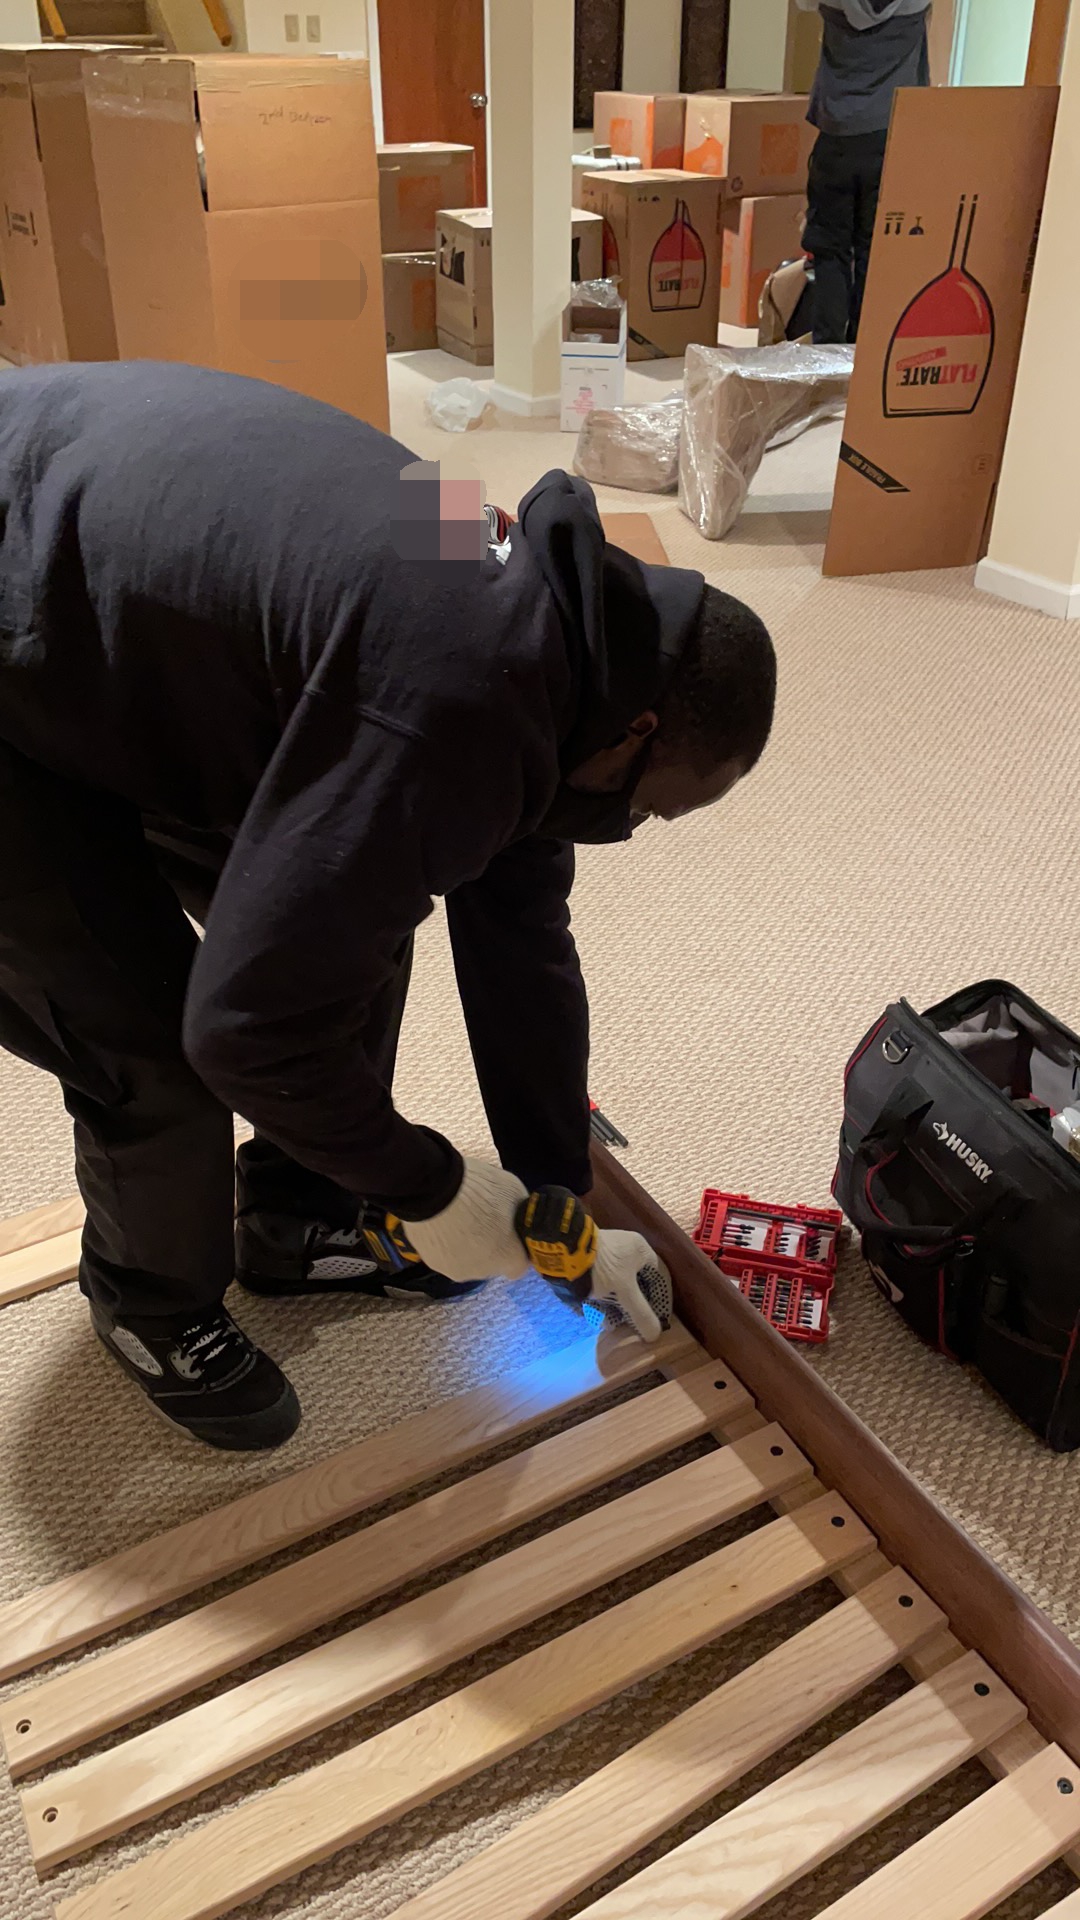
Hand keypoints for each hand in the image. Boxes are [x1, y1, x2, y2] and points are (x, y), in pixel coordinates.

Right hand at [401, 1159, 529, 1282]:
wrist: (434, 1189)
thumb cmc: (478, 1189)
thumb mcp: (513, 1190)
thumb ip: (519, 1212)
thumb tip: (518, 1215)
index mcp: (509, 1257)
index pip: (519, 1265)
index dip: (515, 1249)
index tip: (509, 1234)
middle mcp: (484, 1272)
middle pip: (491, 1264)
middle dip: (489, 1246)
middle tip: (481, 1220)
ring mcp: (456, 1270)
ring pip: (466, 1261)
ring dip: (465, 1246)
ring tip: (457, 1220)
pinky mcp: (433, 1264)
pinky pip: (444, 1255)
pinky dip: (445, 1244)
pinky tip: (442, 1223)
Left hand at [587, 1230, 671, 1342]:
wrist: (563, 1250)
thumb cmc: (603, 1268)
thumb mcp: (625, 1293)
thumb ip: (641, 1314)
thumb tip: (655, 1335)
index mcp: (641, 1249)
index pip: (659, 1277)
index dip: (660, 1299)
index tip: (656, 1318)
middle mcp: (626, 1249)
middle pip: (637, 1283)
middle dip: (635, 1306)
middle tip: (634, 1324)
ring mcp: (607, 1254)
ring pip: (619, 1285)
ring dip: (618, 1305)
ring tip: (614, 1324)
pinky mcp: (591, 1261)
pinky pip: (603, 1283)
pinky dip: (604, 1299)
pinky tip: (599, 1315)